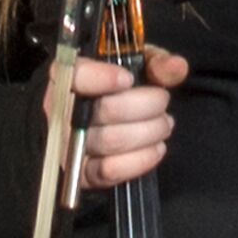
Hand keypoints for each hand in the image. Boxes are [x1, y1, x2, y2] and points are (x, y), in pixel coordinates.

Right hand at [48, 39, 183, 190]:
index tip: (128, 79)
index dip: (102, 77)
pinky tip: (156, 148)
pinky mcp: (81, 173)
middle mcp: (61, 111)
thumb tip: (176, 67)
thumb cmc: (119, 89)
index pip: (75, 75)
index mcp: (68, 76)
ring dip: (148, 132)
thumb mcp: (137, 65)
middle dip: (145, 105)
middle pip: (105, 110)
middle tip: (162, 103)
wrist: (105, 122)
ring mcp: (69, 145)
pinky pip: (109, 171)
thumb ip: (156, 64)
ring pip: (111, 140)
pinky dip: (140, 159)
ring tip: (163, 124)